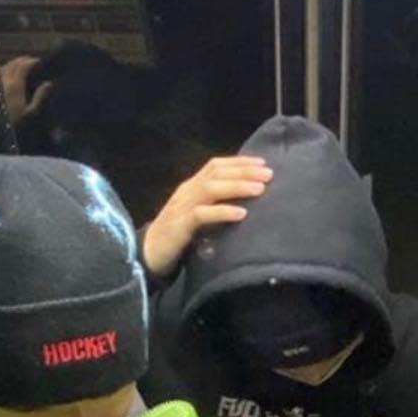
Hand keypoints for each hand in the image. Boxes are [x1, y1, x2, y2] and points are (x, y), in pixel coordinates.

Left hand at [0, 55, 52, 121]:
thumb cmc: (13, 122)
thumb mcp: (30, 112)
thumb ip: (39, 97)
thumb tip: (48, 83)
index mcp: (16, 85)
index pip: (24, 66)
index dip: (32, 61)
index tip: (39, 61)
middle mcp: (4, 79)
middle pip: (14, 63)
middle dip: (23, 60)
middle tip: (31, 61)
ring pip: (5, 66)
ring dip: (14, 63)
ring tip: (20, 65)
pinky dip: (4, 68)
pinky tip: (7, 72)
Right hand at [142, 156, 272, 277]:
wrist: (148, 254)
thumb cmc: (178, 236)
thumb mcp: (197, 215)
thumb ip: (214, 204)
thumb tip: (246, 199)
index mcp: (191, 187)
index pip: (215, 166)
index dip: (239, 162)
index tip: (263, 164)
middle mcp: (186, 192)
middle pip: (216, 173)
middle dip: (243, 172)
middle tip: (268, 175)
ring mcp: (181, 207)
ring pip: (210, 189)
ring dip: (237, 187)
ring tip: (259, 190)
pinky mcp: (179, 226)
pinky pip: (202, 214)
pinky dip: (223, 212)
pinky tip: (241, 214)